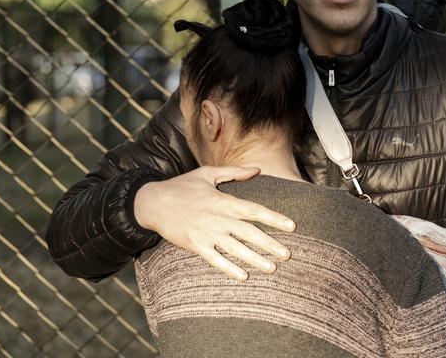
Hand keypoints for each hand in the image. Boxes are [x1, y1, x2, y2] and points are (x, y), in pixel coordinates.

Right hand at [133, 165, 295, 280]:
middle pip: (249, 232)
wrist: (153, 202)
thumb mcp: (208, 173)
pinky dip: (228, 268)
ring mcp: (206, 233)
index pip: (254, 210)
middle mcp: (218, 218)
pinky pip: (214, 259)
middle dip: (269, 244)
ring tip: (272, 268)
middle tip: (287, 254)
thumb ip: (234, 172)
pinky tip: (243, 276)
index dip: (274, 218)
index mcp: (223, 200)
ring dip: (254, 259)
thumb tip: (257, 169)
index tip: (291, 226)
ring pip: (235, 248)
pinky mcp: (195, 245)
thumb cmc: (182, 186)